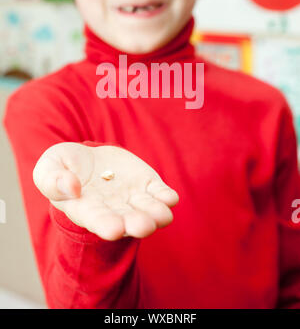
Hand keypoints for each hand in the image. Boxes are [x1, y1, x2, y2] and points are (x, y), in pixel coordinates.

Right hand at [33, 143, 178, 240]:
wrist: (87, 158)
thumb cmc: (64, 167)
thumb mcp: (48, 168)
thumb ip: (52, 179)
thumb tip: (71, 187)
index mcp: (87, 210)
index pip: (98, 221)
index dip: (107, 225)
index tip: (114, 229)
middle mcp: (114, 210)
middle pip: (128, 221)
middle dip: (136, 224)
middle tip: (143, 225)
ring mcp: (133, 199)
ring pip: (149, 212)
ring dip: (157, 214)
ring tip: (162, 215)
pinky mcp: (148, 185)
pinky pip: (161, 195)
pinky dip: (167, 197)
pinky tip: (170, 197)